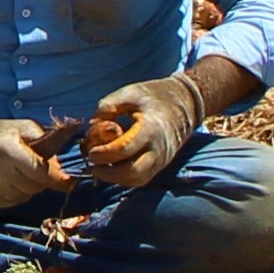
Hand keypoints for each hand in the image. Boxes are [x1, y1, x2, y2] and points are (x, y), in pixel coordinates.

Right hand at [0, 108, 69, 214]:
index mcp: (8, 152)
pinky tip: (8, 180)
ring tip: (17, 171)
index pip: (40, 173)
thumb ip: (49, 141)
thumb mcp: (25, 128)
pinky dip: (17, 193)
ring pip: (26, 196)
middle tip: (32, 165)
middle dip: (40, 178)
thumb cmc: (1, 135)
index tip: (70, 183)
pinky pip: (14, 202)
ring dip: (28, 186)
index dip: (57, 179)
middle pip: (35, 186)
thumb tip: (70, 150)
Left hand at [83, 71, 206, 193]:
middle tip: (93, 166)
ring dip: (116, 179)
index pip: (125, 149)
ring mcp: (161, 159)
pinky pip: (142, 179)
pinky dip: (125, 179)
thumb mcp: (130, 93)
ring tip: (100, 169)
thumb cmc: (153, 97)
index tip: (90, 152)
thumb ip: (109, 105)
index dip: (105, 154)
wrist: (183, 104)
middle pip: (133, 171)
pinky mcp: (160, 165)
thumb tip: (92, 124)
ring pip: (137, 179)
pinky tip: (112, 170)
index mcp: (151, 128)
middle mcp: (158, 148)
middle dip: (109, 173)